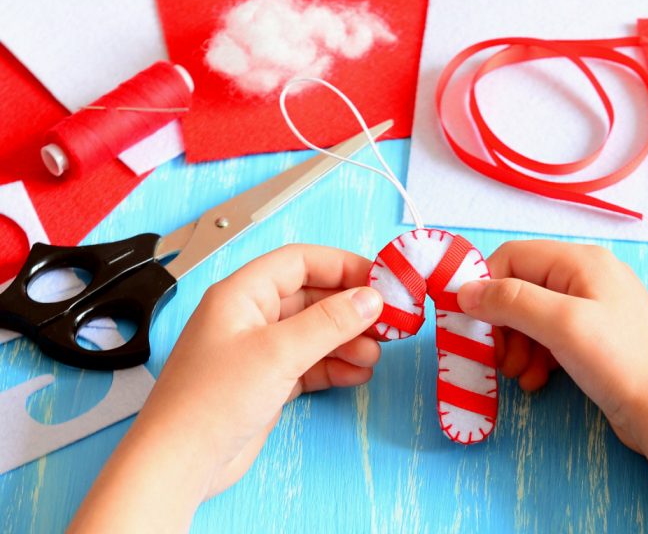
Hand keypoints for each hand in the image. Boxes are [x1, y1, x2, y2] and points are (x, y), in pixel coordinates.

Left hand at [70, 245, 382, 531]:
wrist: (180, 462)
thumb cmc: (210, 400)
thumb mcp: (278, 352)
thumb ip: (328, 323)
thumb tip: (369, 299)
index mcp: (242, 294)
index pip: (300, 262)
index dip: (342, 266)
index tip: (379, 279)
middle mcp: (251, 317)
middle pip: (312, 298)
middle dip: (350, 309)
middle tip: (388, 320)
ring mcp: (259, 351)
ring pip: (314, 333)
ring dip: (347, 341)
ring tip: (375, 354)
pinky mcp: (267, 382)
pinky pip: (310, 363)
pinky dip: (335, 366)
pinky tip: (358, 373)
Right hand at [457, 240, 647, 531]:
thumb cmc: (621, 361)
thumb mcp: (561, 324)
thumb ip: (510, 301)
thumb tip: (464, 290)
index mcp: (580, 261)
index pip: (512, 257)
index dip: (485, 286)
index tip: (471, 324)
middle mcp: (586, 277)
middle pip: (519, 288)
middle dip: (502, 324)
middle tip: (498, 359)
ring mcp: (593, 308)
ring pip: (532, 316)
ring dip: (516, 345)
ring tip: (520, 375)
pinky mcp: (596, 338)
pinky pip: (550, 337)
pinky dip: (536, 357)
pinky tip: (538, 380)